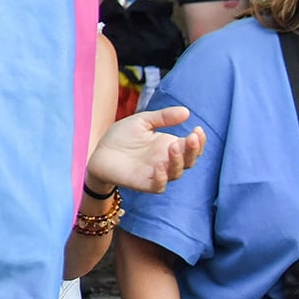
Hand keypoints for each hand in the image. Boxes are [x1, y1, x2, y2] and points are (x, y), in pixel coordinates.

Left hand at [87, 105, 204, 195]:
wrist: (99, 150)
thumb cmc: (122, 135)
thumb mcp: (143, 121)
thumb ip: (163, 117)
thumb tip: (187, 112)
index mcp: (169, 145)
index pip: (192, 147)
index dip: (199, 141)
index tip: (198, 129)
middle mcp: (166, 161)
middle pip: (189, 161)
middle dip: (194, 150)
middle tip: (192, 137)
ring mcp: (156, 173)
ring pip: (176, 173)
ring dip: (178, 161)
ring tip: (173, 146)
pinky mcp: (143, 183)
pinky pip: (158, 186)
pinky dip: (161, 178)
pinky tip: (159, 165)